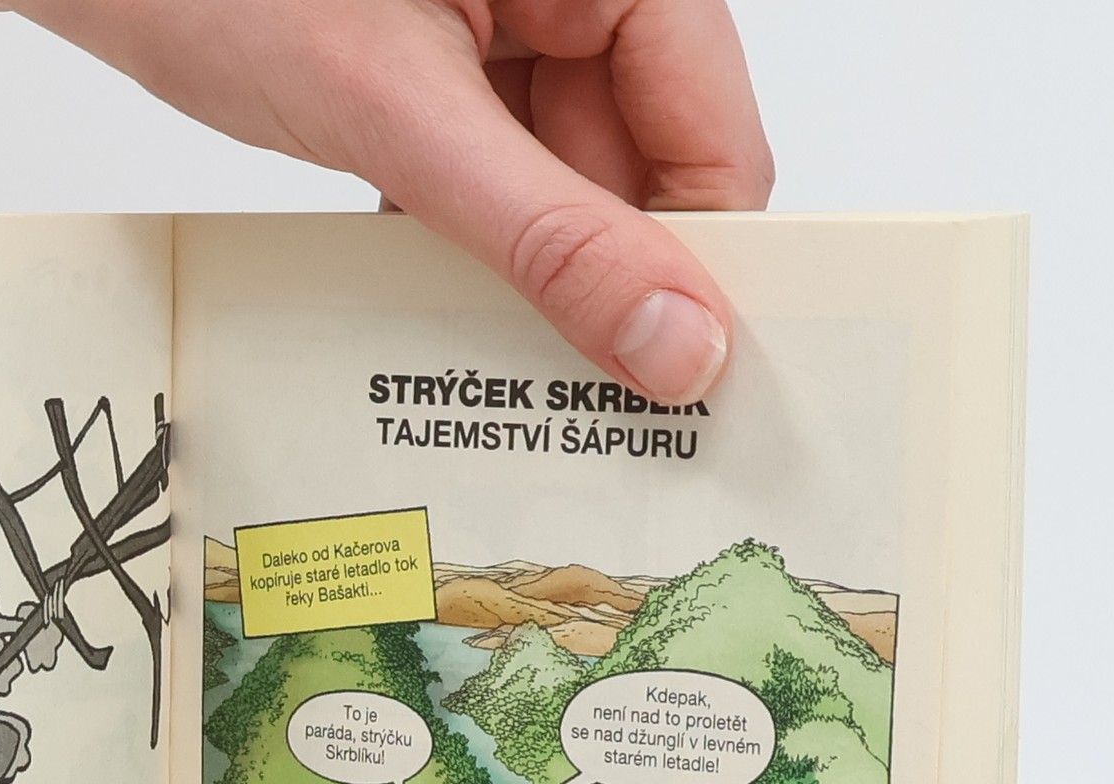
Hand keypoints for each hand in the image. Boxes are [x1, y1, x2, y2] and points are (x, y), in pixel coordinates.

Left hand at [22, 0, 770, 401]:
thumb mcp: (401, 114)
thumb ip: (543, 234)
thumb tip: (673, 344)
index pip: (712, 135)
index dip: (701, 267)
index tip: (678, 388)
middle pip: (640, 171)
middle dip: (604, 287)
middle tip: (588, 414)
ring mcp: (505, 27)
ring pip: (561, 187)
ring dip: (527, 278)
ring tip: (501, 371)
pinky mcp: (440, 70)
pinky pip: (490, 176)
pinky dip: (465, 244)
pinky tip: (431, 301)